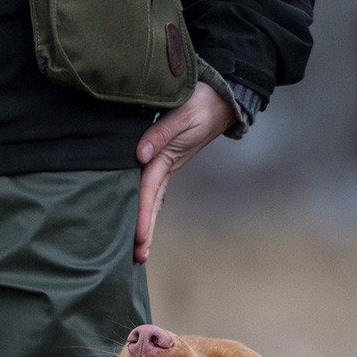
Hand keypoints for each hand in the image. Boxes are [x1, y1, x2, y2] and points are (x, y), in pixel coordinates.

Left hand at [134, 82, 234, 263]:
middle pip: (151, 204)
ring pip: (153, 200)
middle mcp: (165, 166)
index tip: (138, 239)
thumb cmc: (200, 103)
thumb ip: (160, 133)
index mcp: (167, 159)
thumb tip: (140, 155)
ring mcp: (167, 164)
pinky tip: (142, 218)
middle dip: (146, 232)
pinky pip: (153, 187)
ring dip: (147, 224)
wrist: (219, 97)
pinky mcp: (166, 159)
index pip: (148, 191)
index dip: (141, 215)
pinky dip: (147, 206)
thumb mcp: (182, 115)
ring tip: (140, 250)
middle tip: (139, 258)